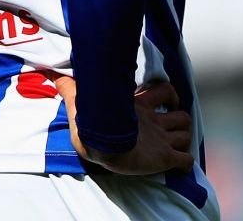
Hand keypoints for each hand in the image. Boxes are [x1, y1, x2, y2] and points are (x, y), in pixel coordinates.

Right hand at [52, 75, 193, 175]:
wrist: (104, 146)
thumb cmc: (92, 126)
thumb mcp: (80, 105)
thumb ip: (72, 91)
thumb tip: (55, 75)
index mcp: (140, 108)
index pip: (165, 91)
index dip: (171, 94)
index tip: (169, 101)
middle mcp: (155, 123)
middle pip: (182, 117)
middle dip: (181, 123)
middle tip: (173, 128)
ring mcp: (161, 141)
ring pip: (186, 135)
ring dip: (184, 140)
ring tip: (177, 145)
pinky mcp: (164, 158)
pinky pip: (185, 162)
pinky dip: (186, 163)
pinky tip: (181, 166)